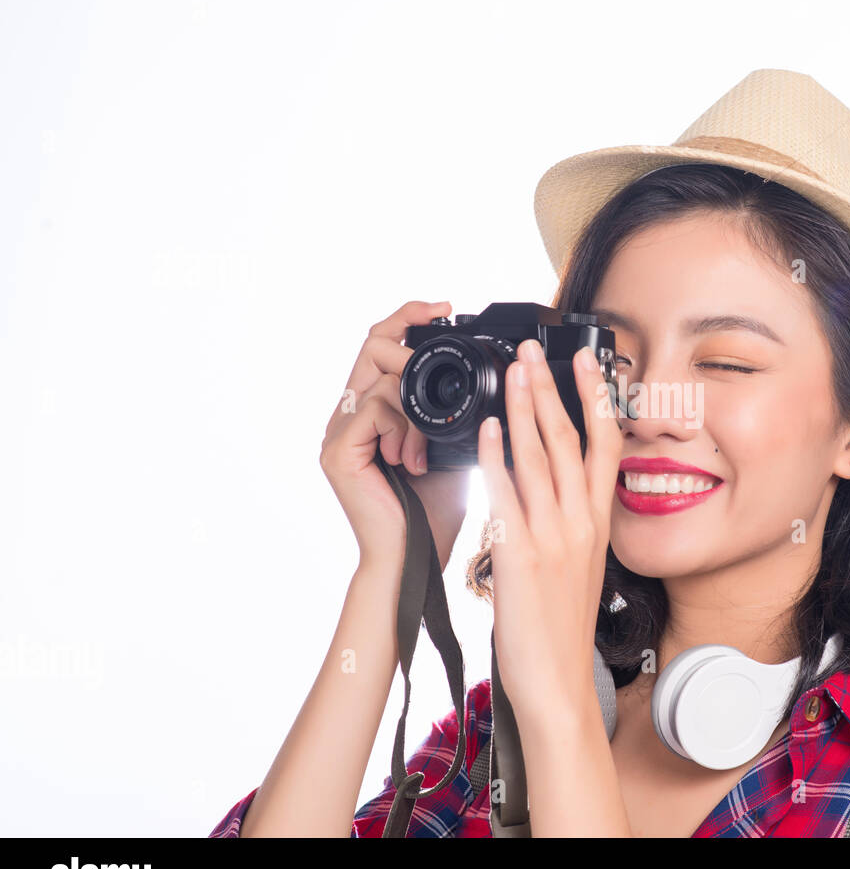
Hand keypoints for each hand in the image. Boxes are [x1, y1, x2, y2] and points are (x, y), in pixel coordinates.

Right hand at [319, 300, 470, 565]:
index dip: (408, 318)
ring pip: (378, 378)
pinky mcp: (337, 452)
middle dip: (407, 332)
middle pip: (371, 346)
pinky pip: (372, 409)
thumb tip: (494, 375)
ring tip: (428, 450)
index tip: (445, 306)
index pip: (382, 346)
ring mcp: (337, 433)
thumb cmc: (437, 514)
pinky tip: (416, 459)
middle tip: (442, 324)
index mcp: (372, 414)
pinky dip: (402, 426)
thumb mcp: (455, 448)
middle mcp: (348, 417)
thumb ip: (455, 412)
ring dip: (415, 404)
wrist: (417, 562)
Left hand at [476, 337, 622, 724]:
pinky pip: (507, 493)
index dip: (598, 399)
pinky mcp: (520, 554)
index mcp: (598, 523)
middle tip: (536, 349)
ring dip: (527, 407)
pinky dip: (498, 455)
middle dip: (553, 389)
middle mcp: (581, 523)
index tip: (587, 361)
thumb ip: (568, 523)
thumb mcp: (579, 566)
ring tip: (515, 370)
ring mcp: (553, 536)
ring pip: (542, 456)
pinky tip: (489, 426)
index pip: (606, 447)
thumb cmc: (561, 628)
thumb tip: (553, 490)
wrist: (555, 680)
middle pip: (572, 440)